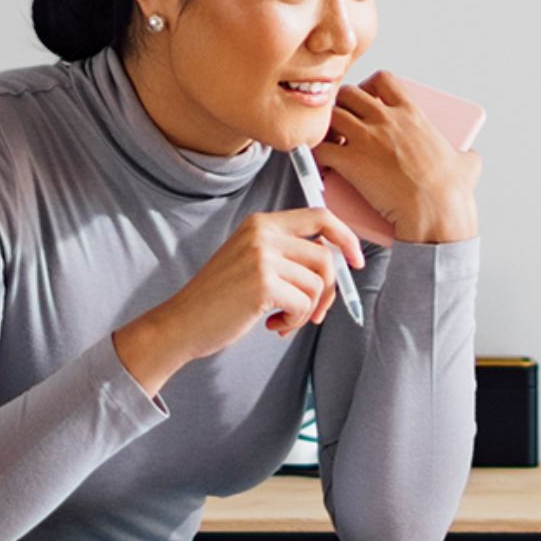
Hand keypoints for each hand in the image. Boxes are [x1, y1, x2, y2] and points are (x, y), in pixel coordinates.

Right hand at [115, 208, 363, 394]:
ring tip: (282, 320)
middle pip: (326, 256)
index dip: (346, 237)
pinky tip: (272, 325)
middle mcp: (262, 233)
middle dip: (328, 291)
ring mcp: (262, 257)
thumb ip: (286, 254)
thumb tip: (338, 263)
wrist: (183, 322)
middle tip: (312, 313)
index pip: (320, 216)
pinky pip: (304, 303)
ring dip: (307, 310)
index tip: (356, 261)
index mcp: (261, 223)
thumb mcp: (251, 261)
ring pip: (318, 283)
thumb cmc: (219, 299)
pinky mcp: (263, 283)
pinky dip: (295, 320)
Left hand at [311, 71, 480, 243]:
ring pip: (331, 116)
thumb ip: (465, 155)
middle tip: (343, 124)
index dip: (370, 86)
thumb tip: (469, 157)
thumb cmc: (451, 191)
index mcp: (411, 114)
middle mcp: (385, 119)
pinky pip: (320, 148)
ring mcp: (365, 138)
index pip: (384, 80)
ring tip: (330, 143)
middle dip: (342, 106)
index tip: (367, 99)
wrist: (435, 210)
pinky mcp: (350, 161)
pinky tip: (320, 163)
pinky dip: (315, 155)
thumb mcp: (467, 165)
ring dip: (326, 128)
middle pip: (350, 94)